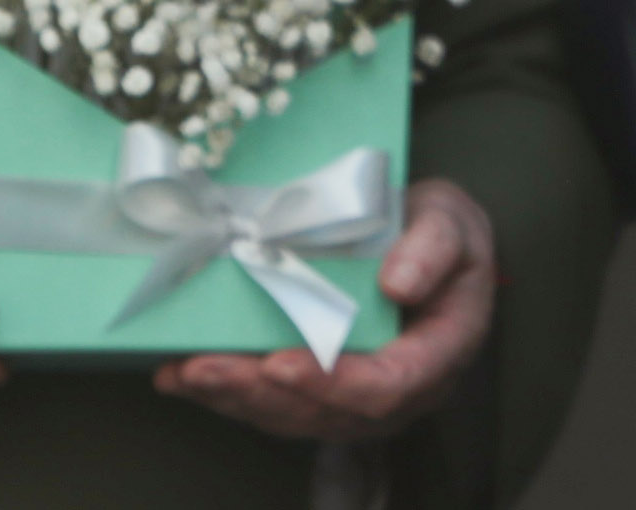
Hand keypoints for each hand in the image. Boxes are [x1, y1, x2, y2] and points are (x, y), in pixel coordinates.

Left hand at [161, 176, 491, 440]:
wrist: (429, 244)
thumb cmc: (443, 234)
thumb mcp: (453, 220)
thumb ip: (435, 246)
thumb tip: (398, 282)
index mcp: (441, 351)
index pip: (391, 385)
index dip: (333, 381)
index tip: (280, 363)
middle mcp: (399, 390)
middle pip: (327, 412)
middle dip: (261, 393)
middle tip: (205, 367)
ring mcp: (356, 397)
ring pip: (291, 415)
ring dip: (234, 397)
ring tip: (186, 371)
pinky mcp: (320, 392)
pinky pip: (273, 403)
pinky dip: (225, 391)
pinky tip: (183, 374)